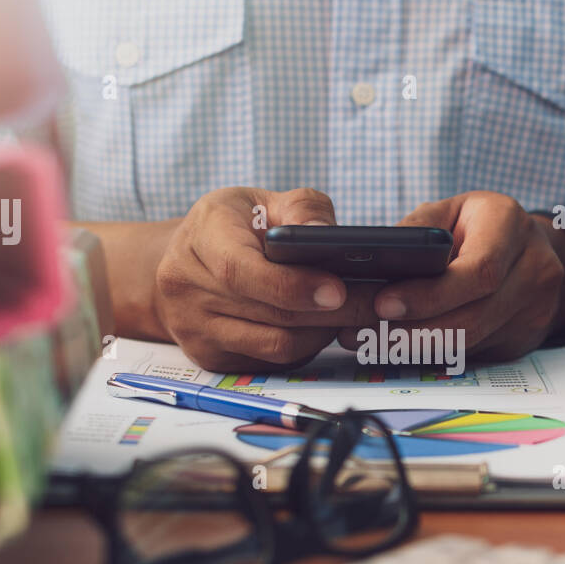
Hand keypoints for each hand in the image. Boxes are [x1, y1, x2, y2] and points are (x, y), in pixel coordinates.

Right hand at [151, 187, 377, 370]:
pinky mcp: (209, 358)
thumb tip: (328, 234)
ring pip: (275, 345)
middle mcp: (187, 286)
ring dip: (323, 333)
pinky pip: (271, 362)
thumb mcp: (263, 200)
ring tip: (356, 314)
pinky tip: (325, 327)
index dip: (292, 286)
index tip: (337, 290)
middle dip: (332, 313)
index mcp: (201, 237)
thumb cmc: (236, 225)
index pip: (241, 271)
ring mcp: (194, 328)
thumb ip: (302, 208)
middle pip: (270, 314)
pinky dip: (306, 347)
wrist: (188, 260)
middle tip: (377, 304)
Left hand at [337, 192, 564, 362]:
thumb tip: (375, 259)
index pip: (477, 270)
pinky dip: (434, 354)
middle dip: (414, 331)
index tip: (383, 304)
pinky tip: (400, 349)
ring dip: (417, 348)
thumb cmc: (478, 226)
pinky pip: (474, 353)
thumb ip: (418, 230)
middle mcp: (534, 267)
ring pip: (471, 342)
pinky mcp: (526, 337)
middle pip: (474, 316)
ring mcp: (536, 308)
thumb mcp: (448, 211)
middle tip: (363, 335)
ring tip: (370, 344)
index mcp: (510, 224)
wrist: (529, 248)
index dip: (430, 295)